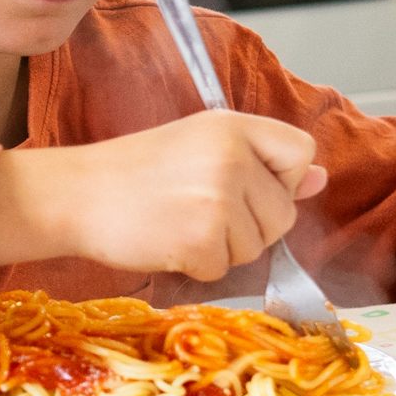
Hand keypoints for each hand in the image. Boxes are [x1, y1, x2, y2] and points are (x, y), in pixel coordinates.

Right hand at [0, 110, 327, 279]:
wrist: (75, 194)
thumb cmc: (133, 171)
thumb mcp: (200, 146)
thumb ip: (262, 162)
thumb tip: (319, 178)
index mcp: (233, 126)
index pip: (301, 151)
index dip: (282, 177)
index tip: (246, 183)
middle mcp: (232, 157)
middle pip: (283, 213)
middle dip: (250, 224)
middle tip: (198, 208)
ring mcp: (219, 200)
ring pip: (257, 247)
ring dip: (222, 247)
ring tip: (178, 221)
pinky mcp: (202, 240)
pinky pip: (225, 270)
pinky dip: (198, 266)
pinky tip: (167, 240)